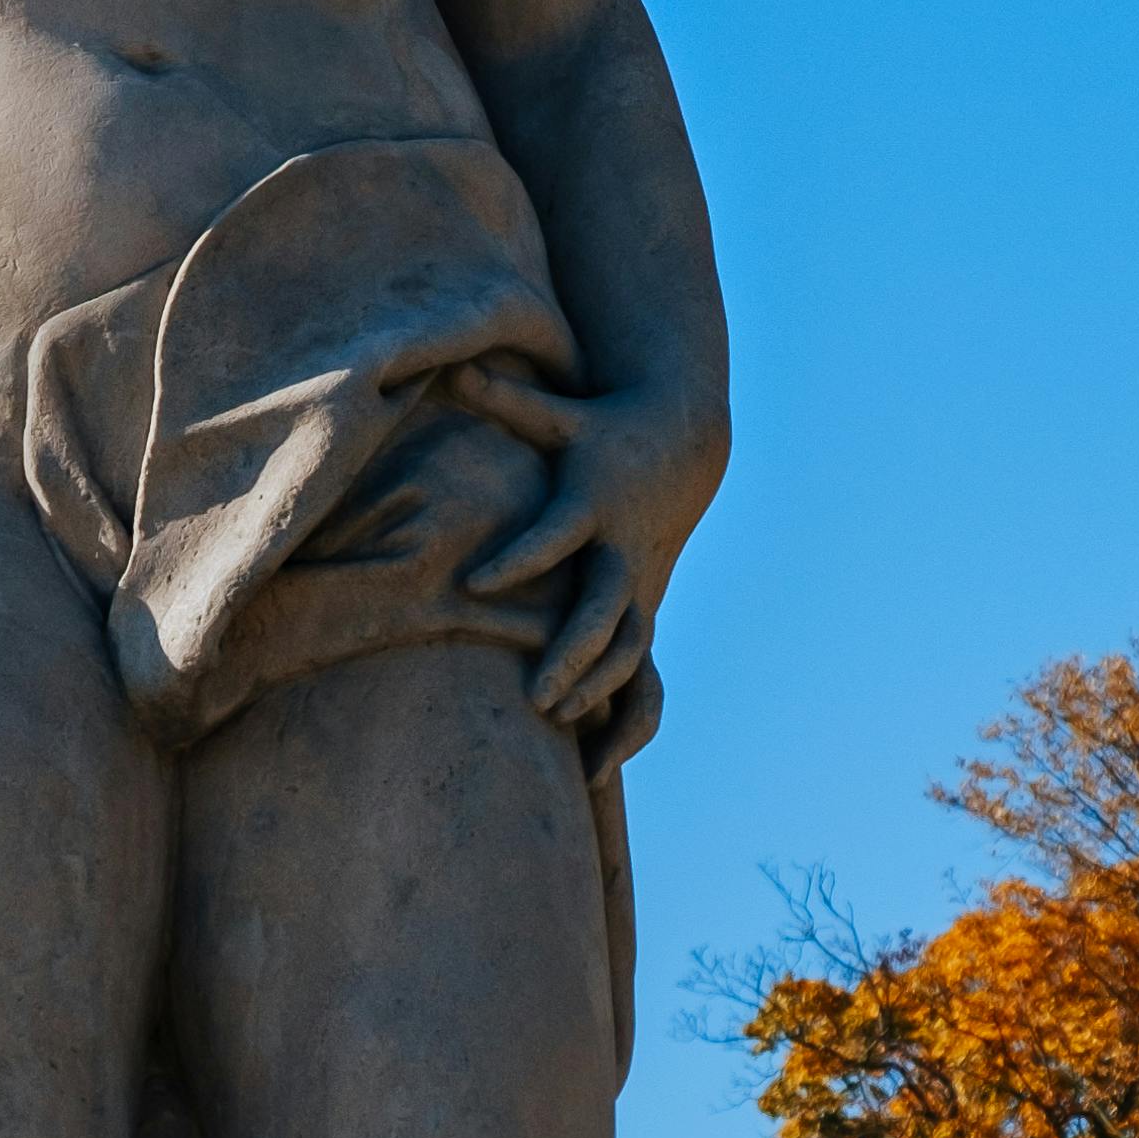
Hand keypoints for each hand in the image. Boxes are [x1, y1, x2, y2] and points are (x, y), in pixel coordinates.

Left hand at [467, 377, 723, 731]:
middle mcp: (619, 553)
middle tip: (536, 697)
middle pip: (605, 610)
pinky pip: (645, 677)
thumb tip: (454, 367)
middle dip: (574, 653)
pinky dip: (629, 721)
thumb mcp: (560, 416)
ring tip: (562, 733)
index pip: (553, 534)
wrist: (684, 446)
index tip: (475, 582)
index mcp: (590, 506)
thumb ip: (508, 400)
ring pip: (631, 651)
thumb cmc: (604, 432)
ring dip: (601, 693)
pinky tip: (598, 769)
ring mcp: (639, 587)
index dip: (519, 557)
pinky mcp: (645, 610)